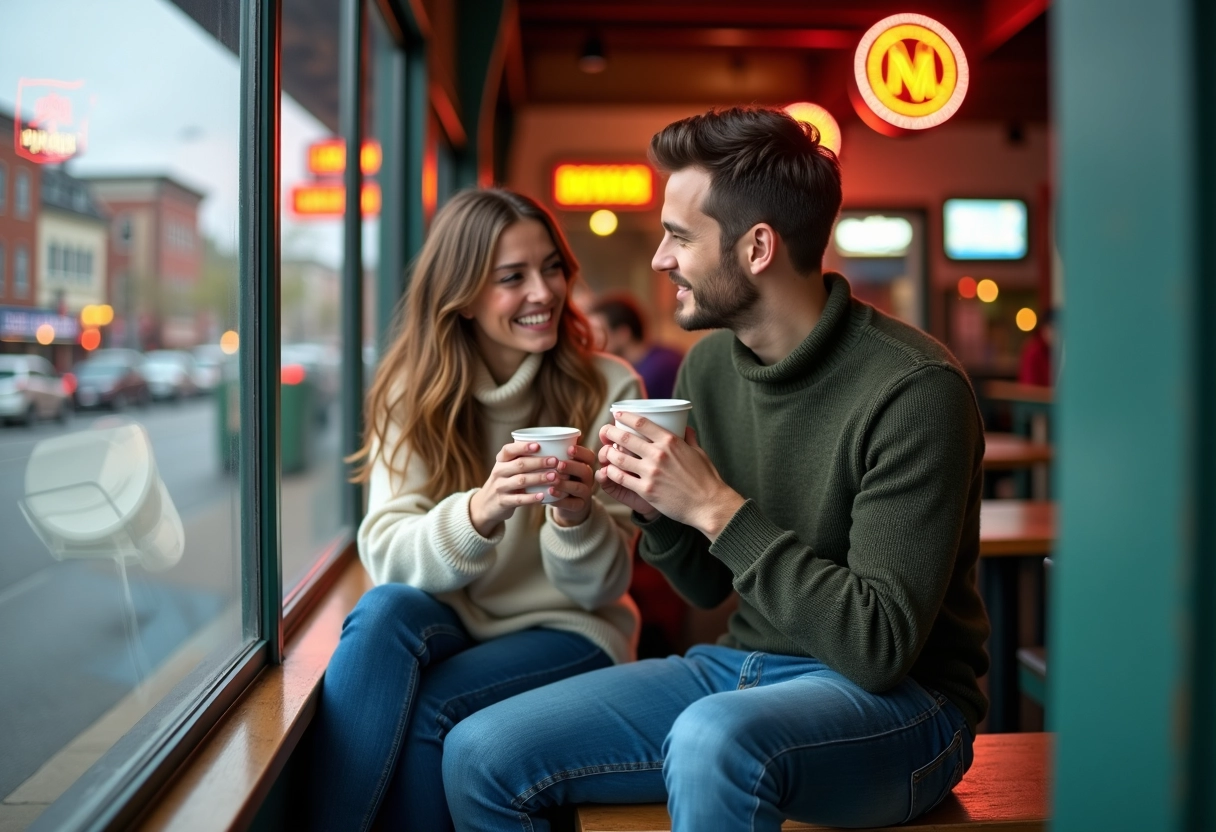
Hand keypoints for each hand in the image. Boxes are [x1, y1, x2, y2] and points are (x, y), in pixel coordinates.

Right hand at [469, 441, 559, 537]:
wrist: (486, 504)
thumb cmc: (504, 481)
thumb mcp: (507, 468)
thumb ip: (522, 459)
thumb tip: (552, 448)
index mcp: (501, 460)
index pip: (509, 450)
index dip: (523, 446)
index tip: (538, 445)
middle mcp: (499, 472)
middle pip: (519, 464)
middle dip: (538, 462)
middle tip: (555, 461)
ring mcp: (500, 487)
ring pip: (520, 481)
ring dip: (539, 478)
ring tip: (554, 476)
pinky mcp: (503, 502)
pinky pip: (519, 499)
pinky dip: (531, 497)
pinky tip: (543, 495)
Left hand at [548, 443, 598, 526]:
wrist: (568, 503)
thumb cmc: (561, 478)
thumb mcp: (562, 466)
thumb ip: (556, 454)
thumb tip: (540, 437)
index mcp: (585, 464)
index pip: (589, 456)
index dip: (580, 452)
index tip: (569, 448)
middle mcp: (588, 478)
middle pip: (585, 471)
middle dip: (572, 467)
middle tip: (558, 464)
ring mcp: (585, 493)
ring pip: (579, 488)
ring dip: (565, 484)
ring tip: (552, 481)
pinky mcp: (579, 506)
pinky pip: (572, 504)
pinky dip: (561, 500)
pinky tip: (550, 496)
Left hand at [596, 414, 745, 538]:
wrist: (709, 505)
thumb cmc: (706, 479)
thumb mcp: (699, 452)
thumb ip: (689, 438)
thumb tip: (685, 426)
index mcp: (671, 441)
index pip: (642, 423)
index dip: (626, 417)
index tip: (617, 415)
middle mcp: (659, 454)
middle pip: (625, 438)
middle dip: (610, 432)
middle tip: (604, 431)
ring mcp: (651, 472)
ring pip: (619, 458)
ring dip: (608, 453)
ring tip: (606, 452)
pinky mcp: (646, 490)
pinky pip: (621, 478)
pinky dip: (612, 473)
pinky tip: (609, 471)